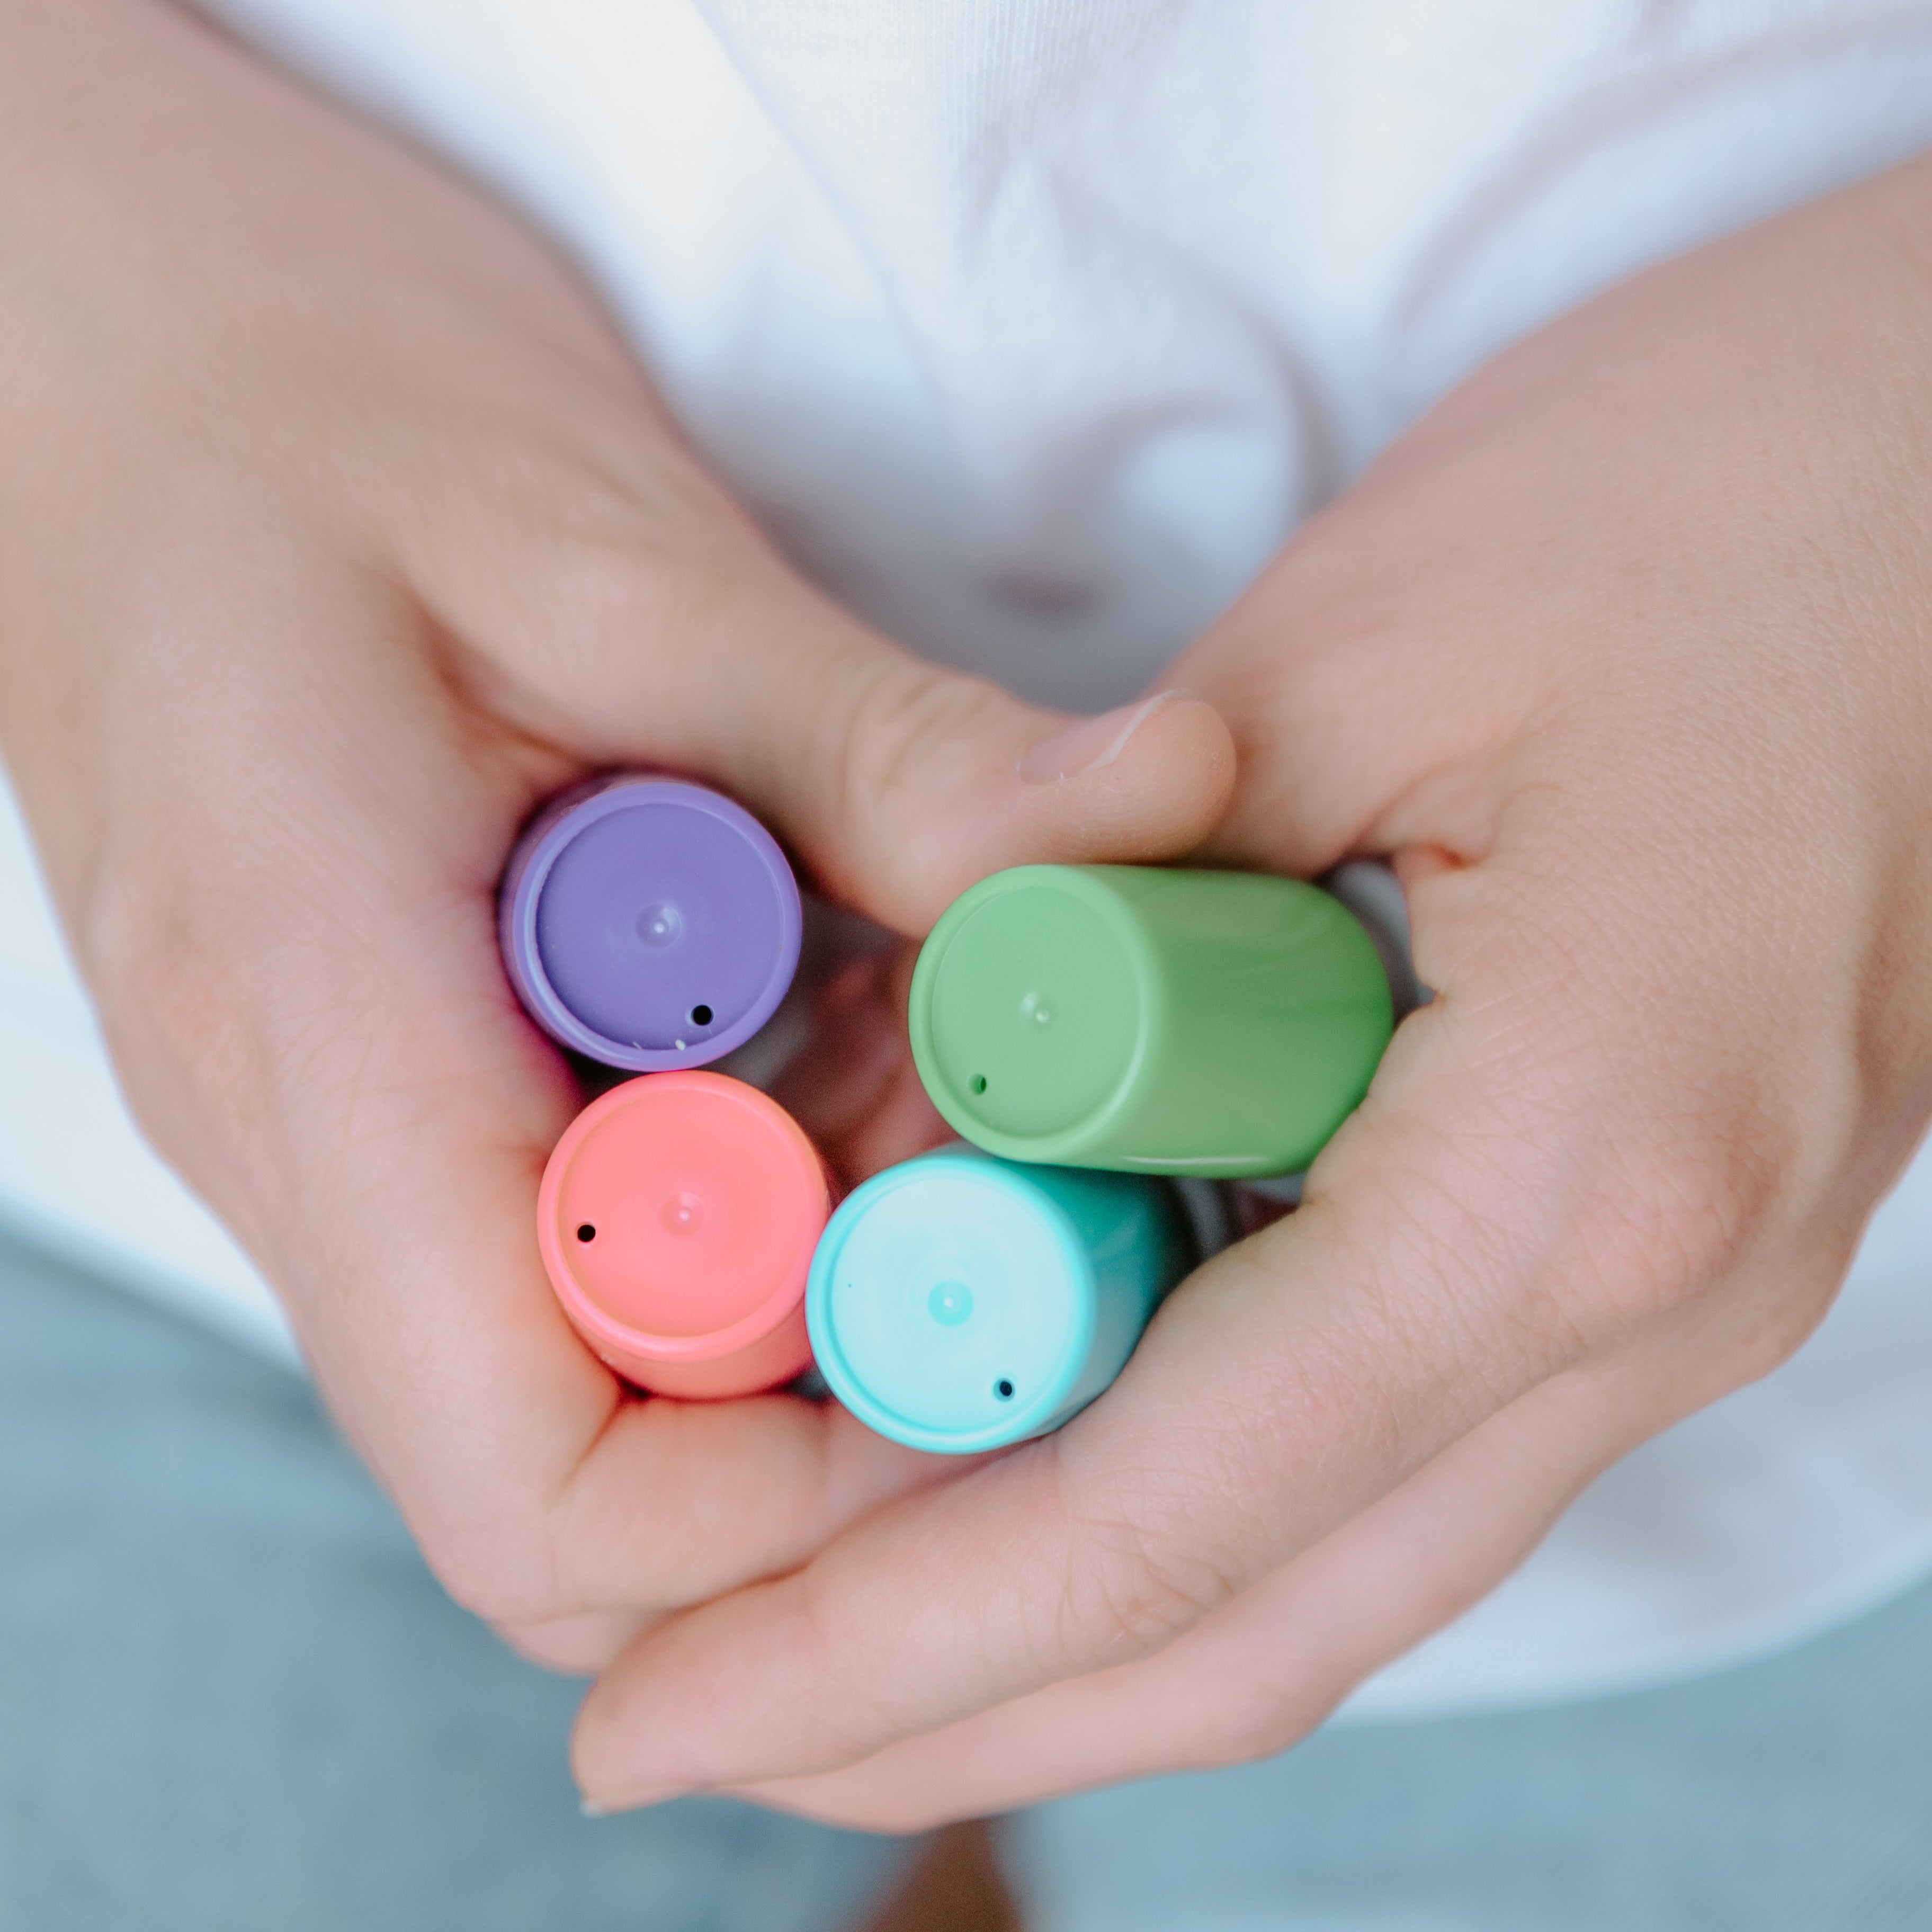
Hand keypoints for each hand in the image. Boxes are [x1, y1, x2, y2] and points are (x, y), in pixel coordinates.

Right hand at [0, 0, 1233, 1668]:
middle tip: (1029, 1162)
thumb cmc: (311, 391)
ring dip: (839, 1260)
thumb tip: (1164, 816)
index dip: (812, 1496)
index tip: (1011, 1309)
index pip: (544, 1494)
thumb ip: (876, 739)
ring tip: (951, 1036)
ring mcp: (356, 1132)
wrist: (112, 332)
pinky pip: (614, 1231)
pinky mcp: (409, 1080)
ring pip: (623, 1372)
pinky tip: (858, 994)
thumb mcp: (612, 545)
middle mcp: (318, 1147)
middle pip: (602, 1486)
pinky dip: (783, 1163)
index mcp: (324, 1037)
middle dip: (855, 1382)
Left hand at [572, 155, 1931, 1813]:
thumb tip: (898, 1112)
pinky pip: (1366, 1443)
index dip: (877, 1640)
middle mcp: (1643, 1294)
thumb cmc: (1711, 490)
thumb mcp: (1346, 651)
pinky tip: (999, 1466)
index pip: (1168, 1507)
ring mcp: (1657, 1287)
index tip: (654, 1711)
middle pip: (1239, 1619)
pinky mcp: (1625, 1230)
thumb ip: (1098, 894)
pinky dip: (1165, 1491)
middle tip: (677, 1730)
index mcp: (1575, 1167)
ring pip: (1310, 1569)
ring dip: (1043, 1632)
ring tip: (797, 1654)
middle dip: (931, 1704)